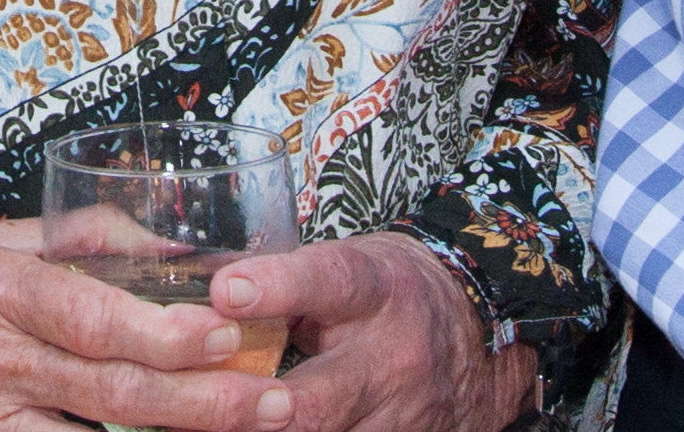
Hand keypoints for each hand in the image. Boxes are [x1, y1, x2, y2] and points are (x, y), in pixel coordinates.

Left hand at [206, 234, 536, 431]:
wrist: (482, 330)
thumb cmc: (391, 291)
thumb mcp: (350, 267)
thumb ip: (286, 286)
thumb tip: (202, 297)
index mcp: (373, 290)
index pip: (326, 282)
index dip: (276, 287)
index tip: (225, 292)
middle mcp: (390, 357)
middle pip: (317, 401)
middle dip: (260, 412)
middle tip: (207, 403)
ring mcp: (402, 416)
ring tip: (207, 428)